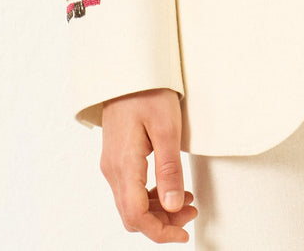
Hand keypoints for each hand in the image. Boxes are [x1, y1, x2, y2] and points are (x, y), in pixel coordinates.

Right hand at [100, 88, 198, 242]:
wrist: (129, 68)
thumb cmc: (148, 92)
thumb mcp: (167, 128)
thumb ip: (170, 169)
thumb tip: (173, 205)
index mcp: (124, 165)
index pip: (136, 216)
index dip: (160, 232)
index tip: (184, 233)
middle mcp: (112, 169)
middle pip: (132, 215)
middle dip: (162, 222)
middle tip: (191, 213)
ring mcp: (112, 163)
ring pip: (130, 204)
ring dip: (157, 210)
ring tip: (186, 200)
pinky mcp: (117, 157)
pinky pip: (129, 189)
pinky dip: (149, 197)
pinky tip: (168, 188)